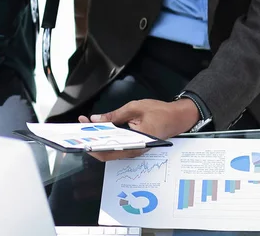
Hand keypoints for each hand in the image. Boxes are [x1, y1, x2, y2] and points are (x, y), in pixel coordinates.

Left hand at [78, 98, 199, 161]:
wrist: (177, 117)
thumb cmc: (159, 112)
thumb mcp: (135, 108)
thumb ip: (115, 115)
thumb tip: (97, 119)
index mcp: (134, 144)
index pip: (107, 151)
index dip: (92, 145)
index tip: (82, 134)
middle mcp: (133, 151)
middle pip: (107, 152)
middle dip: (92, 140)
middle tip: (82, 126)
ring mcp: (134, 150)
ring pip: (111, 149)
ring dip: (99, 138)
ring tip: (88, 126)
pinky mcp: (134, 146)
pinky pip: (118, 145)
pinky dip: (108, 138)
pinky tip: (101, 128)